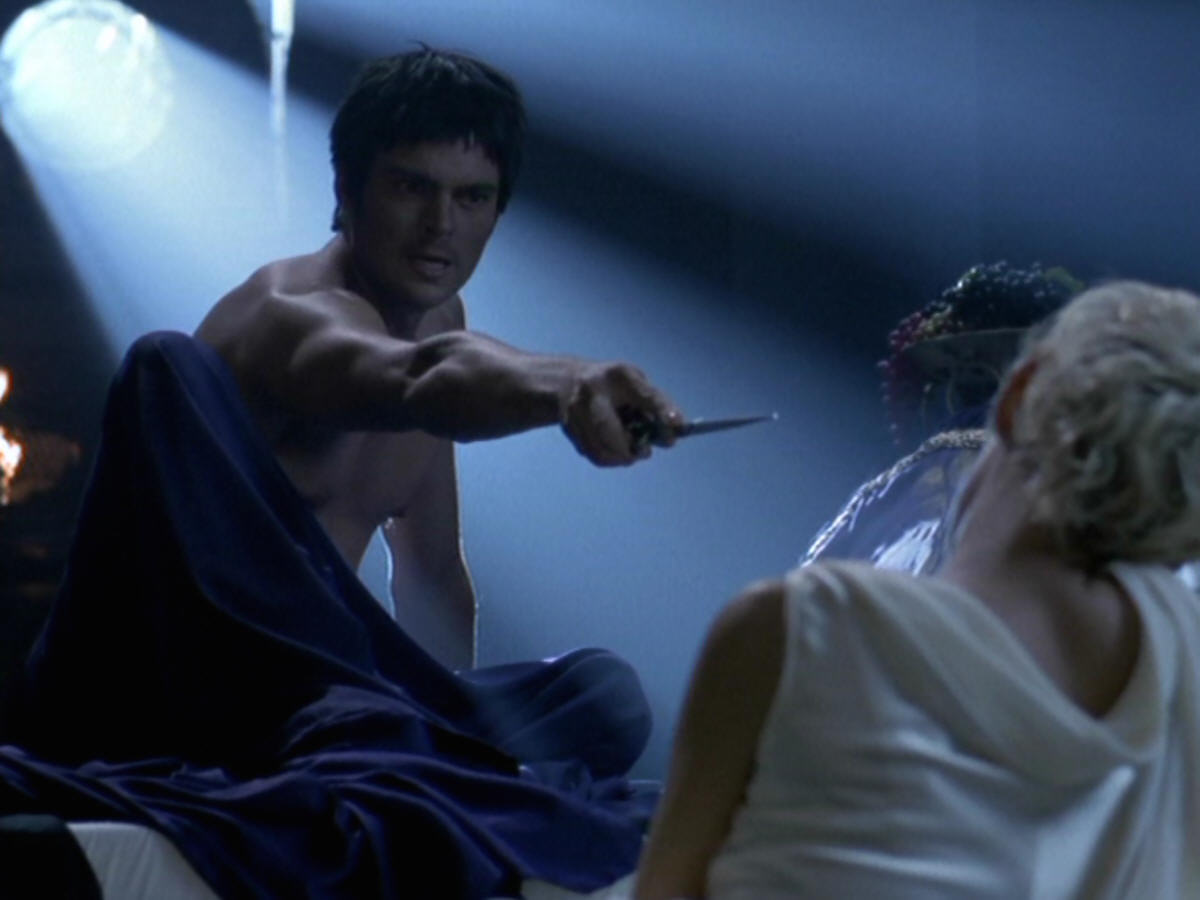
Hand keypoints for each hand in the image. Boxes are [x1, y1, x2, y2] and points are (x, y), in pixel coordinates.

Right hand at [560, 362, 683, 465]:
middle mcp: (592, 392)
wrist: (567, 382)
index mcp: (617, 376)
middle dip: (630, 448)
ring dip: (621, 457)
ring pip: (601, 449)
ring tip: (631, 453)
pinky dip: (609, 458)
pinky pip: (593, 454)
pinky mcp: (569, 429)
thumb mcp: (634, 382)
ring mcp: (575, 411)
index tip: (678, 424)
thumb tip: (676, 428)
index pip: (644, 393)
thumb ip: (654, 402)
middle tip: (645, 452)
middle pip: (610, 429)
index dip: (662, 409)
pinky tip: (615, 451)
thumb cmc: (611, 383)